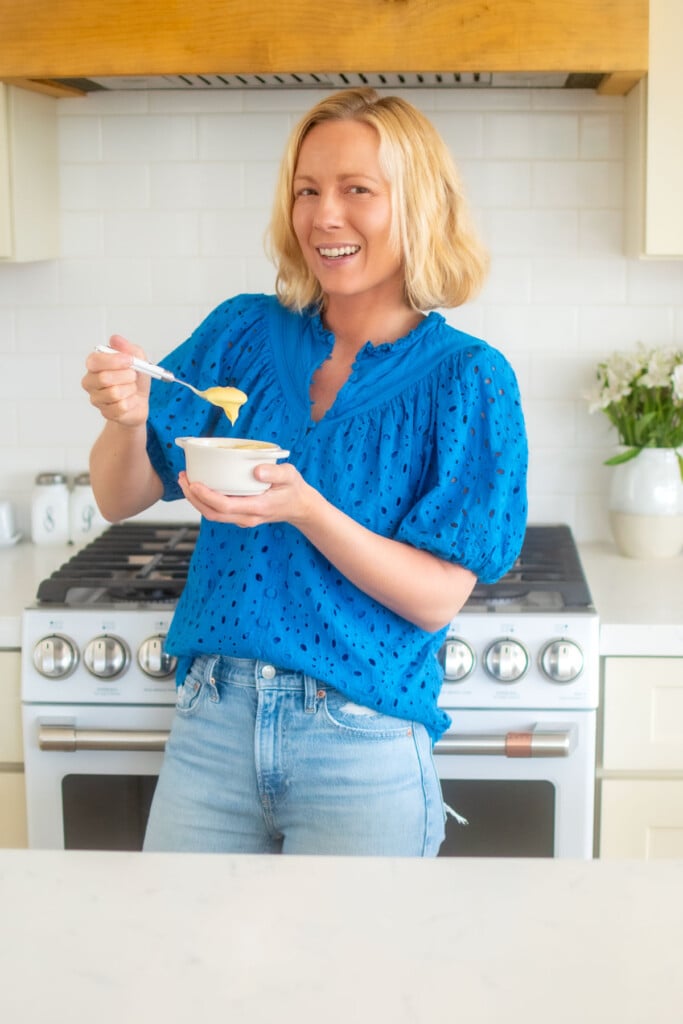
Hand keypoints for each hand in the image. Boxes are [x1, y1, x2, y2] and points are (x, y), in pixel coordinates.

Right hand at [82, 335, 151, 427]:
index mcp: (94, 365)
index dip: (114, 361)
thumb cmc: (135, 378)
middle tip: (133, 376)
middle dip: (126, 376)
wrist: (140, 401)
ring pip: (115, 393)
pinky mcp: (106, 413)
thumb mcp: (138, 358)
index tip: (130, 360)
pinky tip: (131, 400)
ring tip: (132, 388)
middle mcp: (90, 381)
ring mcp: (96, 399)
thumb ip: (128, 348)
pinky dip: (132, 402)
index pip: (95, 361)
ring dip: (130, 389)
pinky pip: (121, 407)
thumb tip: (115, 339)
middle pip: (104, 378)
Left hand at [178, 462, 317, 528]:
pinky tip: (199, 486)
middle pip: (212, 513)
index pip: (225, 506)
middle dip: (194, 497)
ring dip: (196, 500)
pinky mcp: (239, 516)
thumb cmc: (294, 489)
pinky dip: (204, 501)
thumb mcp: (290, 476)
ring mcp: (242, 519)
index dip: (206, 496)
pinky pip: (217, 512)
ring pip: (212, 514)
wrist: (300, 507)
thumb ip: (275, 473)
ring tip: (185, 481)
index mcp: (258, 507)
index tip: (194, 483)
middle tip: (183, 478)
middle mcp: (247, 517)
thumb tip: (256, 470)